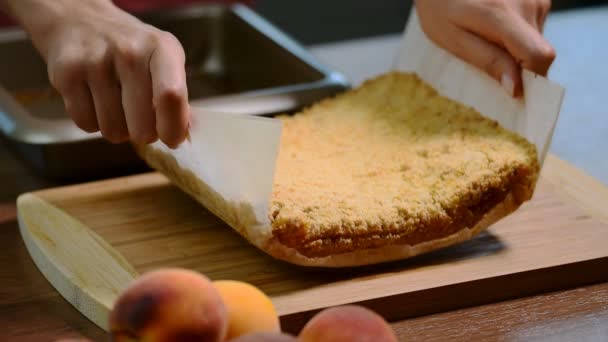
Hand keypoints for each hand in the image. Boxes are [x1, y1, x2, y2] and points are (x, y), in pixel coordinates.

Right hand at [3, 0, 189, 147]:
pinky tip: (95, 100)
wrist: (80, 22)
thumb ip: (178, 98)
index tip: (172, 139)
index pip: (171, 96)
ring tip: (116, 104)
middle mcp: (129, 52)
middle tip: (139, 117)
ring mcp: (94, 63)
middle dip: (144, 132)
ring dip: (118, 128)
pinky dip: (93, 122)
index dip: (173, 128)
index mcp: (161, 48)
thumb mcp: (164, 61)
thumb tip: (188, 133)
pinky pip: (87, 125)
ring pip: (113, 131)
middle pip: (142, 127)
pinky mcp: (66, 75)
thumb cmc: (132, 50)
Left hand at [415, 0, 554, 96]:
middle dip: (516, 64)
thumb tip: (516, 88)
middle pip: (537, 52)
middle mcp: (528, 3)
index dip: (532, 80)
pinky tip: (493, 22)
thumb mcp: (452, 39)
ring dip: (515, 47)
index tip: (514, 90)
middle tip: (485, 54)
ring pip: (536, 40)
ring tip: (485, 33)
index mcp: (504, 16)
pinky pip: (533, 27)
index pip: (539, 56)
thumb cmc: (439, 6)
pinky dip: (516, 33)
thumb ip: (487, 61)